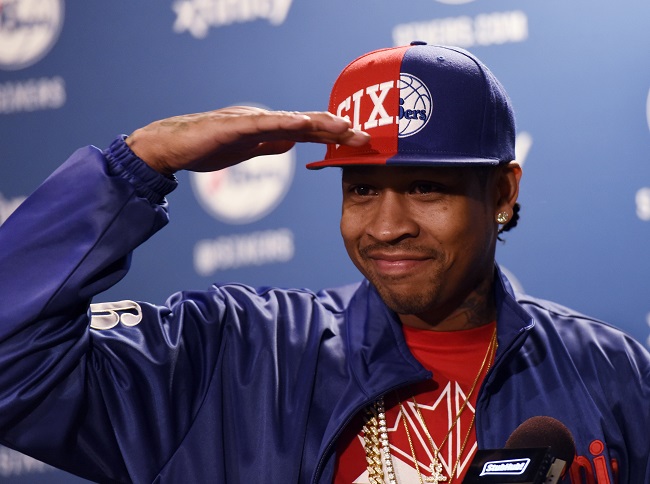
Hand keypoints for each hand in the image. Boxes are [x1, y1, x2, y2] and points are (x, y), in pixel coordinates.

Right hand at [125, 106, 369, 174]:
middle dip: (338, 129)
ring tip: (345, 127)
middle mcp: (263, 119)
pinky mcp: (233, 125)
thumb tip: (293, 144)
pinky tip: (303, 124)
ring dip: (320, 123)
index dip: (335, 136)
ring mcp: (249, 119)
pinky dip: (284, 123)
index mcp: (267, 127)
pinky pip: (262, 124)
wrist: (169, 146)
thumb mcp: (246, 150)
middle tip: (366, 137)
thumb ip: (269, 145)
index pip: (308, 131)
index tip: (360, 143)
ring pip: (291, 120)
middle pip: (307, 123)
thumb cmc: (204, 147)